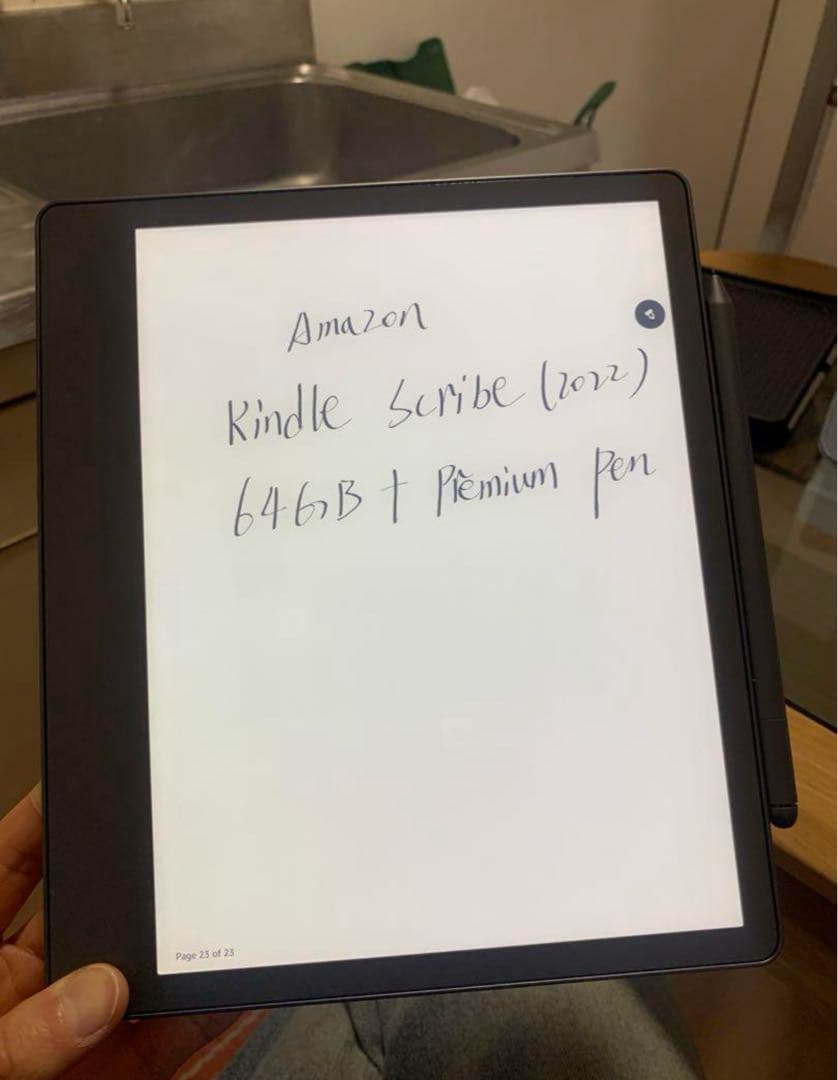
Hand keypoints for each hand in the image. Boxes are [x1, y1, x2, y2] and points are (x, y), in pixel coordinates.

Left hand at [0, 786, 240, 1078]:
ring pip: (134, 983)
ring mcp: (71, 1040)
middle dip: (129, 892)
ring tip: (217, 921)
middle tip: (171, 857)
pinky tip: (230, 997)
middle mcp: (25, 996)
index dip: (36, 825)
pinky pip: (163, 1047)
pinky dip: (201, 1021)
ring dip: (176, 957)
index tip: (74, 781)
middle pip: (86, 921)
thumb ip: (22, 1037)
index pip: (8, 875)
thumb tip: (97, 994)